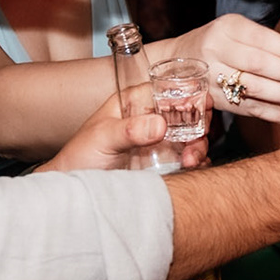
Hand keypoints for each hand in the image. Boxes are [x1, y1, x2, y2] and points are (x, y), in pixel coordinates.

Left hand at [35, 87, 209, 172]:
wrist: (78, 190)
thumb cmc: (81, 157)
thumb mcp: (102, 138)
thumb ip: (129, 130)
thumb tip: (160, 124)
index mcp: (136, 102)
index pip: (171, 89)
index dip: (190, 97)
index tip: (200, 111)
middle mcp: (152, 118)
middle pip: (190, 112)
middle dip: (199, 126)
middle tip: (194, 145)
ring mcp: (161, 140)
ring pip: (194, 136)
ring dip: (199, 147)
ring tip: (189, 161)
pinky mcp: (165, 162)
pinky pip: (191, 158)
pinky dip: (198, 163)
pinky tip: (191, 169)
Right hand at [168, 16, 279, 127]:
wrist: (175, 64)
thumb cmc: (219, 43)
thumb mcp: (243, 32)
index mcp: (227, 29)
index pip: (263, 40)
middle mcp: (216, 51)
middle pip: (258, 65)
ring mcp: (212, 78)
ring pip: (253, 89)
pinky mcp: (214, 101)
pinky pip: (249, 110)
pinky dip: (276, 116)